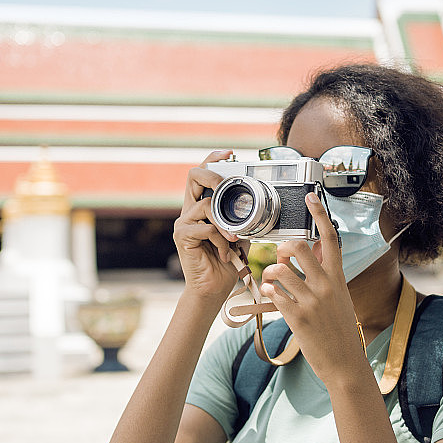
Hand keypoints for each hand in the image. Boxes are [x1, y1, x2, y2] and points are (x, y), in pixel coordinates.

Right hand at [173, 150, 247, 311]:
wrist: (214, 288)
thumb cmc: (227, 262)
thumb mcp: (240, 234)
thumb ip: (242, 218)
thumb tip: (259, 205)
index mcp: (202, 207)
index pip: (202, 175)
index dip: (213, 159)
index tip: (229, 153)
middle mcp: (189, 211)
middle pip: (192, 176)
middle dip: (212, 174)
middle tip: (224, 182)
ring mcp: (183, 223)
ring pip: (205, 205)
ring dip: (225, 225)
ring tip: (233, 241)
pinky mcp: (182, 236)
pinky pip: (205, 227)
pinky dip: (220, 239)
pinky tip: (224, 252)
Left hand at [259, 192, 366, 386]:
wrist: (345, 364)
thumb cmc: (340, 330)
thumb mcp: (339, 298)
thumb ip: (326, 276)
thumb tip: (310, 254)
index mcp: (338, 278)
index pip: (330, 239)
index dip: (320, 215)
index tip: (310, 197)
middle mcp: (326, 285)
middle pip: (298, 247)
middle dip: (283, 249)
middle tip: (281, 260)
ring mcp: (311, 301)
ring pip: (279, 270)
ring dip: (270, 273)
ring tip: (272, 282)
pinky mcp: (297, 317)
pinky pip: (273, 294)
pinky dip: (267, 293)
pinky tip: (270, 297)